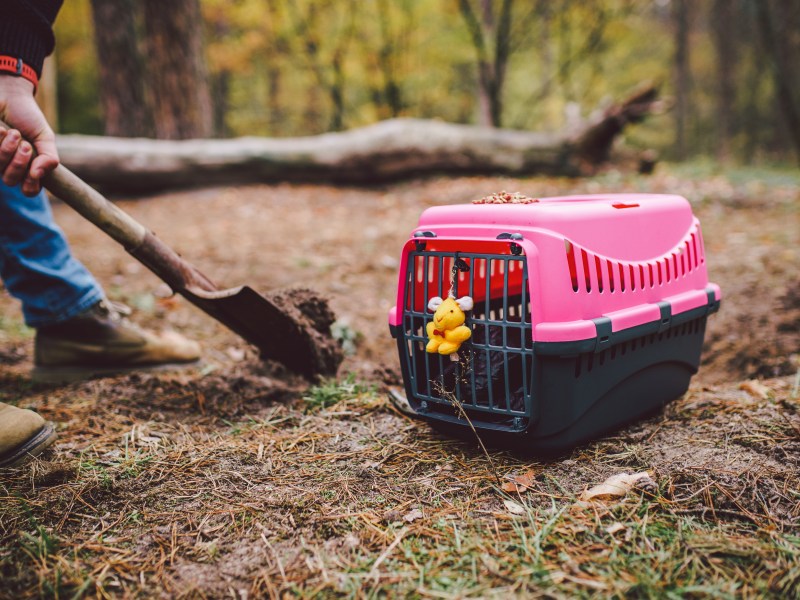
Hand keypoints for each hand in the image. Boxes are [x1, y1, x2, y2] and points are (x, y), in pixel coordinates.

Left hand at [0, 74, 58, 195]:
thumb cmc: (28, 118)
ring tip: (12, 132)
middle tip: (25, 145)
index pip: (28, 190)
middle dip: (19, 163)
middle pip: (11, 180)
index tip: (34, 173)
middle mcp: (9, 165)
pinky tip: (1, 129)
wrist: (10, 96)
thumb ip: (49, 158)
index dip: (31, 186)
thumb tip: (38, 174)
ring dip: (7, 149)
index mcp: (28, 167)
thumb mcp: (46, 138)